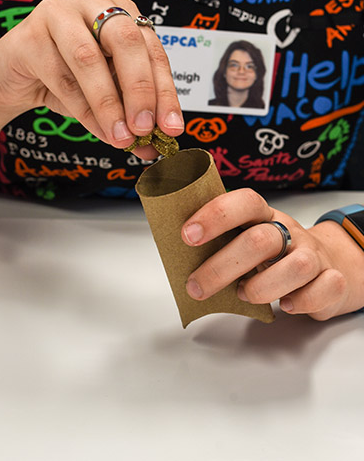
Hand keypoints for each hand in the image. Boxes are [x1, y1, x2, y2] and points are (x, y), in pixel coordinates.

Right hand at [0, 0, 182, 157]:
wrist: (15, 75)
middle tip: (145, 128)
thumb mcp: (107, 94)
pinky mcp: (29, 36)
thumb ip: (130, 114)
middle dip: (140, 89)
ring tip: (121, 137)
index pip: (152, 49)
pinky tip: (97, 129)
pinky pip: (60, 76)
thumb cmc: (67, 77)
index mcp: (121, 11)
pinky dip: (83, 109)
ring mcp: (57, 13)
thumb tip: (152, 146)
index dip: (165, 90)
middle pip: (126, 41)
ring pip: (89, 59)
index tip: (172, 126)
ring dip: (109, 104)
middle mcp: (92, 2)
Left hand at [182, 188, 363, 319]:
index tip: (188, 234)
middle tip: (197, 286)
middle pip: (260, 240)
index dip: (216, 215)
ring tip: (243, 294)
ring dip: (261, 287)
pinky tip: (283, 305)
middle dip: (222, 267)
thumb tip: (177, 257)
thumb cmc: (275, 254)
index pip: (245, 202)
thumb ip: (221, 243)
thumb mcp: (248, 239)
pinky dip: (300, 301)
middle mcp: (289, 232)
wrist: (328, 264)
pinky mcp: (332, 280)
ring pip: (294, 266)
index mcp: (264, 216)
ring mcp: (313, 255)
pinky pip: (321, 289)